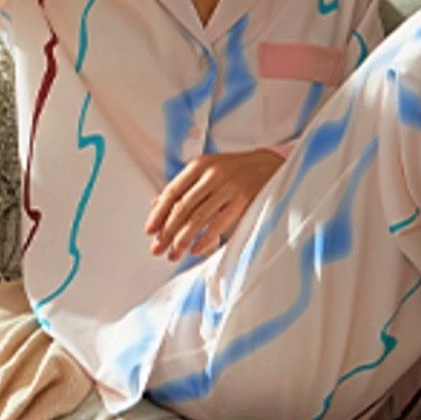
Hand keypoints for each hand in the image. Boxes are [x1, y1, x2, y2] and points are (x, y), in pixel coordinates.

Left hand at [146, 150, 285, 259]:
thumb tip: (155, 204)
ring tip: (173, 255)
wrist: (271, 165)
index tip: (149, 232)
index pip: (172, 192)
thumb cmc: (235, 171)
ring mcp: (229, 187)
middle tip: (157, 250)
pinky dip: (205, 239)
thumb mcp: (207, 172)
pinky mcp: (243, 200)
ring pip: (198, 218)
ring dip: (182, 240)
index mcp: (199, 165)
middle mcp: (212, 174)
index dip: (158, 214)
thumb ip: (184, 188)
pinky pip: (218, 224)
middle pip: (182, 208)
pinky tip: (195, 250)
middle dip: (167, 232)